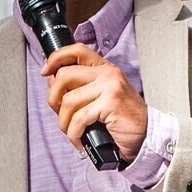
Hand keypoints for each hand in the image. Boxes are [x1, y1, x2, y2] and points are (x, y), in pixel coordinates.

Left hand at [42, 42, 149, 160]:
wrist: (146, 137)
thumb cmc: (122, 120)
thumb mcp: (101, 98)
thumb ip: (80, 87)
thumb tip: (51, 81)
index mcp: (105, 69)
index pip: (77, 50)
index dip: (56, 58)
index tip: (45, 72)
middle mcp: (108, 74)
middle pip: (64, 75)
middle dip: (53, 99)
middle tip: (59, 114)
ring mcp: (110, 87)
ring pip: (69, 100)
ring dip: (64, 122)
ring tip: (71, 132)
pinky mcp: (111, 104)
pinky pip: (79, 118)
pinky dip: (74, 133)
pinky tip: (80, 140)